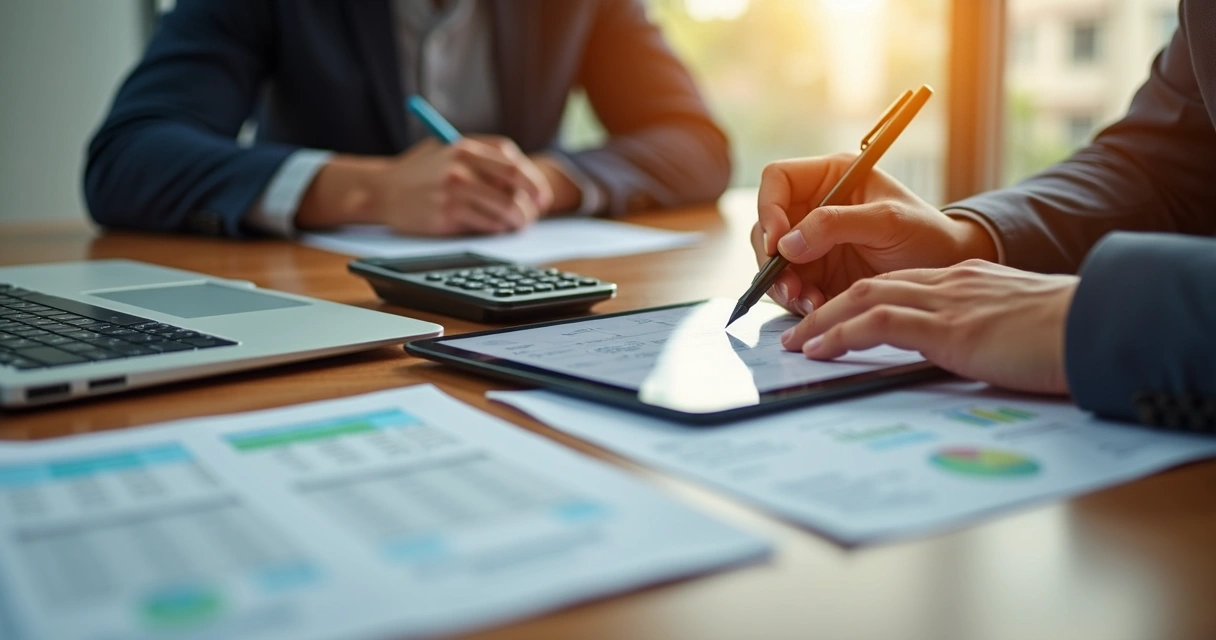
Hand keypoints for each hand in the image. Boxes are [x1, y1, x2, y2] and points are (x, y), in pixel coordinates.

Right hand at [297, 136, 553, 235]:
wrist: (382, 190)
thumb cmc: (421, 172)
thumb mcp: (449, 150)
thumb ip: (484, 158)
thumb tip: (526, 181)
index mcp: (465, 147)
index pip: (513, 164)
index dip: (535, 182)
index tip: (542, 197)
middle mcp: (461, 168)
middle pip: (514, 189)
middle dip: (530, 206)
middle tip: (532, 215)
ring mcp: (453, 193)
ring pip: (504, 210)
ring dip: (516, 221)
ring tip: (515, 224)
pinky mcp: (446, 216)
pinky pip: (486, 225)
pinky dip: (496, 228)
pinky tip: (493, 227)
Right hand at [752, 153, 997, 315]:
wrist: (945, 270)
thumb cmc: (926, 234)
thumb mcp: (886, 222)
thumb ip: (835, 225)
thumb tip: (786, 243)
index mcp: (831, 178)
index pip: (777, 180)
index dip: (769, 208)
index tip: (778, 241)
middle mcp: (814, 207)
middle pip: (766, 224)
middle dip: (771, 257)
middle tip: (788, 282)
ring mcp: (813, 242)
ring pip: (772, 259)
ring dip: (781, 283)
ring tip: (805, 300)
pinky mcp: (816, 272)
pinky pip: (788, 284)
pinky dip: (795, 298)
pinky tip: (814, 306)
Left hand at [780, 260, 1077, 394]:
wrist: (1098, 328)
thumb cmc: (1069, 334)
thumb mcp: (1018, 327)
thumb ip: (989, 332)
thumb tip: (978, 354)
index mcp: (966, 282)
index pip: (899, 285)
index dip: (859, 300)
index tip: (835, 320)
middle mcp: (949, 284)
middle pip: (870, 285)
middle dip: (828, 308)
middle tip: (798, 332)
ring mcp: (946, 303)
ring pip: (864, 299)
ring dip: (823, 322)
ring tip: (795, 345)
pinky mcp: (947, 328)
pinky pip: (878, 323)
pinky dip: (841, 335)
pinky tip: (819, 351)